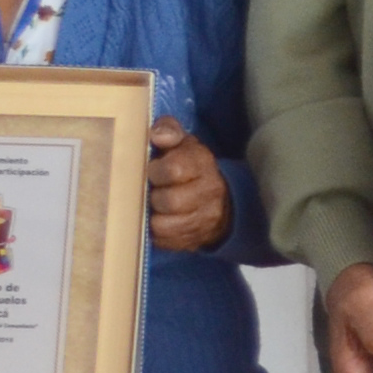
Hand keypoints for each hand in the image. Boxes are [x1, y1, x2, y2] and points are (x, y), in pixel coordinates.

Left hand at [143, 118, 226, 253]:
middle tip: (153, 191)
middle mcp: (208, 192)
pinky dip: (156, 233)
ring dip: (153, 217)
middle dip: (153, 196)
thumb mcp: (182, 143)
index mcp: (202, 163)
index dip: (156, 171)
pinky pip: (164, 241)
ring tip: (155, 207)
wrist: (219, 200)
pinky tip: (160, 220)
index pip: (174, 169)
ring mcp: (203, 219)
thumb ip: (169, 131)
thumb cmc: (189, 166)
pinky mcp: (193, 240)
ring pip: (163, 225)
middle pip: (169, 201)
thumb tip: (157, 135)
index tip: (153, 170)